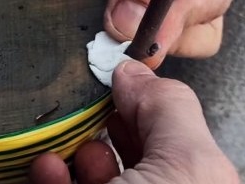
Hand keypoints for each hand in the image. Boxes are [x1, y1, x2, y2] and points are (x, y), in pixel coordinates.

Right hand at [29, 60, 238, 183]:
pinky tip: (47, 165)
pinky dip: (50, 174)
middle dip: (105, 121)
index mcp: (197, 180)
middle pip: (129, 150)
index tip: (115, 76)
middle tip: (86, 104)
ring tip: (63, 138)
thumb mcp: (186, 162)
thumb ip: (168, 109)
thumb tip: (134, 72)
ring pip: (92, 171)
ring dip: (72, 148)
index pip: (172, 132)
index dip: (146, 100)